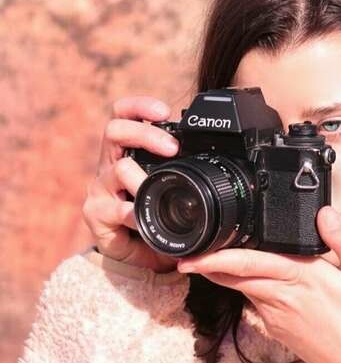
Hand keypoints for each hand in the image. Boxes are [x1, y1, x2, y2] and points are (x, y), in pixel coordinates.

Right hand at [82, 96, 180, 272]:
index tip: (164, 110)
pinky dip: (132, 213)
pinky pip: (115, 208)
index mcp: (128, 152)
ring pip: (117, 168)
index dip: (140, 106)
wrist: (138, 256)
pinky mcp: (96, 213)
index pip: (124, 115)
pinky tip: (141, 217)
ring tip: (156, 187)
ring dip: (142, 178)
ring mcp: (102, 188)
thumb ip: (187, 174)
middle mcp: (111, 164)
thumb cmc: (158, 216)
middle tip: (172, 147)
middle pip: (115, 130)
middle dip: (145, 134)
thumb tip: (222, 166)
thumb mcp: (173, 190)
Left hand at [176, 207, 340, 362]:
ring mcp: (276, 317)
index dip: (218, 257)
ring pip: (241, 289)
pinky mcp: (277, 330)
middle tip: (184, 253)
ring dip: (223, 274)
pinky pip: (255, 302)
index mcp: (303, 279)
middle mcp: (283, 298)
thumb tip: (324, 213)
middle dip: (207, 265)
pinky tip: (246, 278)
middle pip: (235, 276)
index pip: (250, 263)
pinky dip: (244, 287)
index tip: (193, 252)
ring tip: (206, 258)